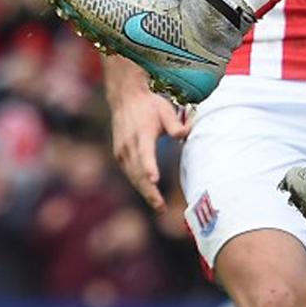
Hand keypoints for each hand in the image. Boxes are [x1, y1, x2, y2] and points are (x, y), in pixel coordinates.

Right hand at [106, 57, 188, 213]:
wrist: (125, 98)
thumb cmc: (149, 106)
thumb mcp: (166, 110)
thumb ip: (176, 125)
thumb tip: (186, 135)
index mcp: (142, 134)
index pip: (145, 153)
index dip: (150, 167)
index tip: (155, 180)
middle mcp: (129, 145)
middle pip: (138, 173)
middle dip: (149, 192)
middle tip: (161, 208)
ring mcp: (121, 151)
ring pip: (133, 176)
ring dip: (144, 192)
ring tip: (158, 206)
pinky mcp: (119, 154)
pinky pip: (129, 173)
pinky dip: (138, 184)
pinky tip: (148, 193)